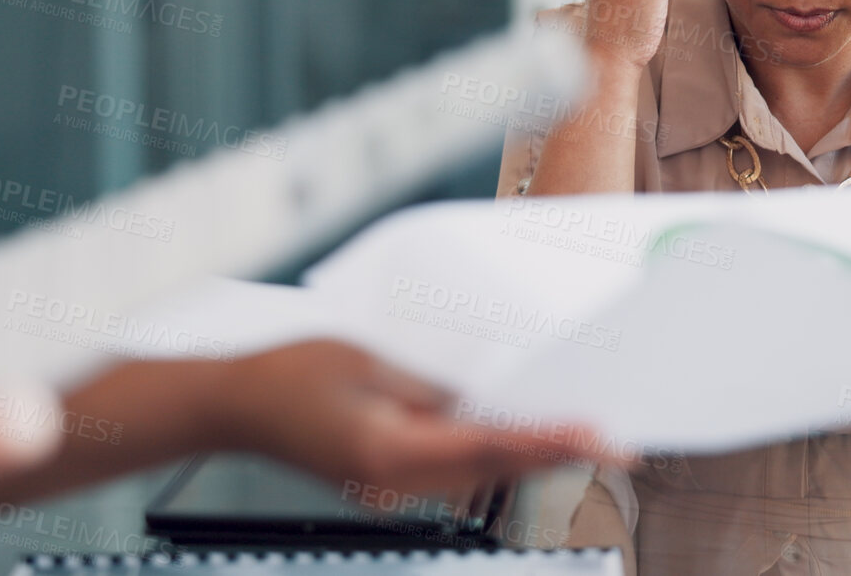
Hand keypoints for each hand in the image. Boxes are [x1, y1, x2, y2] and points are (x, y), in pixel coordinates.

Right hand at [213, 341, 612, 495]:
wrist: (231, 407)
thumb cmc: (289, 372)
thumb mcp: (368, 360)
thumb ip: (431, 384)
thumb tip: (486, 397)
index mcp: (388, 451)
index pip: (490, 446)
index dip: (551, 441)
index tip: (600, 439)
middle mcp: (393, 484)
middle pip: (493, 469)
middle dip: (556, 454)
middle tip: (618, 444)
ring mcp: (387, 491)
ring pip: (477, 475)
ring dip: (530, 457)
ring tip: (587, 438)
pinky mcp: (383, 483)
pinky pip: (450, 471)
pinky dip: (492, 455)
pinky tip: (522, 437)